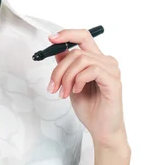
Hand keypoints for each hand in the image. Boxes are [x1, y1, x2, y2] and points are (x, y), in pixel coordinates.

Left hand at [47, 29, 128, 148]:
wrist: (101, 130)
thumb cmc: (90, 108)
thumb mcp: (71, 84)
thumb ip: (67, 67)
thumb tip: (57, 50)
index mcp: (96, 60)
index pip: (83, 37)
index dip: (67, 34)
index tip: (51, 39)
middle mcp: (106, 61)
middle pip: (77, 51)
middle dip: (59, 69)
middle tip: (53, 86)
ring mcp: (111, 70)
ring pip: (81, 59)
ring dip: (67, 77)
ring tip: (65, 92)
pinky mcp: (113, 81)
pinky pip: (92, 70)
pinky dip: (79, 80)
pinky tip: (77, 91)